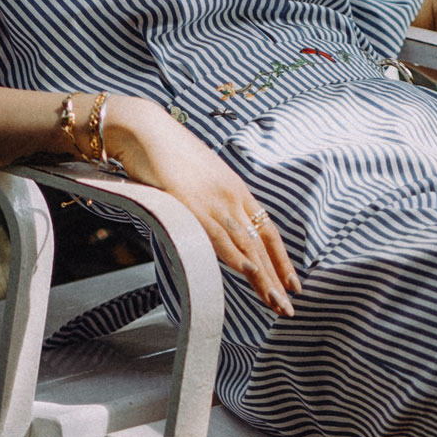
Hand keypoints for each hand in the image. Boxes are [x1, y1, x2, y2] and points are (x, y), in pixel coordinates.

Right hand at [101, 96, 299, 314]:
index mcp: (235, 188)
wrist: (143, 129)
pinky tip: (252, 276)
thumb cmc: (163, 152)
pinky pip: (220, 238)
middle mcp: (231, 196)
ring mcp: (214, 202)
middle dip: (278, 277)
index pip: (267, 230)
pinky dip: (237, 258)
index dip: (281, 258)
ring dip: (264, 278)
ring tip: (277, 304)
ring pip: (247, 246)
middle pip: (262, 243)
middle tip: (290, 307)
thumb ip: (206, 201)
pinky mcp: (193, 206)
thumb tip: (206, 222)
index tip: (292, 281)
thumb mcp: (195, 178)